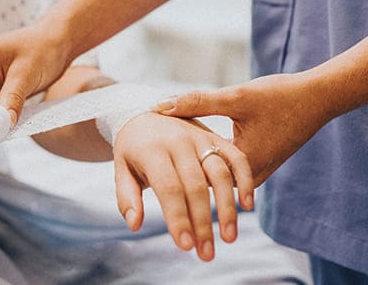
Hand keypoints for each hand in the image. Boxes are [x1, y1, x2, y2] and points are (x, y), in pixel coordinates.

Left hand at [113, 112, 253, 261]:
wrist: (144, 113)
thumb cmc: (132, 147)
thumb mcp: (121, 167)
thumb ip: (127, 196)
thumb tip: (134, 224)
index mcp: (153, 150)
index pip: (169, 188)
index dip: (178, 218)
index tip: (185, 246)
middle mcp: (179, 141)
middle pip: (196, 186)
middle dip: (203, 222)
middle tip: (206, 253)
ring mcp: (200, 137)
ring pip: (220, 173)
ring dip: (227, 207)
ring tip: (229, 237)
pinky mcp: (215, 136)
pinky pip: (236, 156)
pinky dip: (244, 179)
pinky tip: (247, 205)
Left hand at [156, 73, 328, 184]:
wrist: (319, 98)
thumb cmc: (281, 96)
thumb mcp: (236, 97)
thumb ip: (197, 102)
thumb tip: (160, 104)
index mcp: (242, 163)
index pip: (196, 178)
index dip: (167, 171)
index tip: (139, 166)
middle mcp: (251, 174)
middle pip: (206, 184)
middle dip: (178, 178)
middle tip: (143, 166)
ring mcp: (257, 170)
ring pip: (217, 180)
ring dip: (194, 173)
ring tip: (162, 164)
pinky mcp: (260, 162)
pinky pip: (228, 171)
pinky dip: (210, 164)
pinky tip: (190, 153)